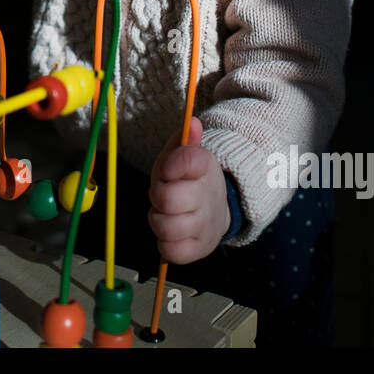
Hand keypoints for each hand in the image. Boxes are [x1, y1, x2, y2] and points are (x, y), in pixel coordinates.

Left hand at [147, 117, 230, 264]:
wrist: (215, 208)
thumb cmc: (188, 179)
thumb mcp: (184, 155)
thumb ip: (183, 140)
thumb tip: (193, 122)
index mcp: (203, 166)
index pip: (186, 160)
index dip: (170, 165)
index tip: (168, 170)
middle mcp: (207, 196)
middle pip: (168, 199)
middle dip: (158, 196)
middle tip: (164, 193)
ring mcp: (205, 224)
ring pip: (166, 227)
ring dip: (158, 220)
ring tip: (166, 213)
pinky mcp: (200, 248)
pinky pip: (172, 252)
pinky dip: (165, 244)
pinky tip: (170, 232)